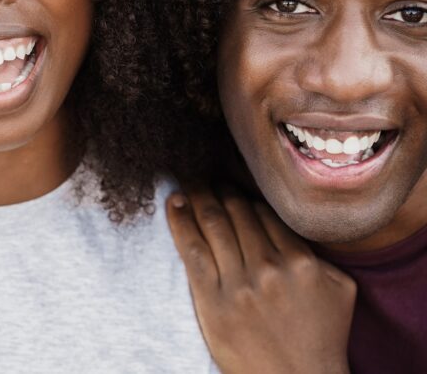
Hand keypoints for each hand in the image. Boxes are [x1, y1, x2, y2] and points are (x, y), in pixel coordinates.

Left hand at [167, 188, 354, 373]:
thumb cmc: (321, 337)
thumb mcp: (337, 289)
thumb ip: (316, 252)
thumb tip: (289, 220)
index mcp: (302, 262)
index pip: (265, 213)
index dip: (244, 194)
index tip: (231, 183)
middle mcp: (270, 268)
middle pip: (236, 213)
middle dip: (218, 189)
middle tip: (206, 176)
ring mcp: (239, 285)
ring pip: (213, 224)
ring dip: (198, 197)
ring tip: (190, 184)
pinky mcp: (212, 301)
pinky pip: (191, 249)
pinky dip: (180, 221)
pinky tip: (174, 201)